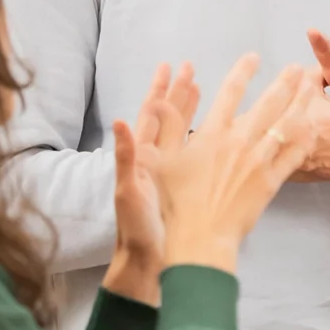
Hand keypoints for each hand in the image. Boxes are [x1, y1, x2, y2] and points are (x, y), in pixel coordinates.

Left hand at [104, 62, 198, 303]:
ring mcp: (168, 172)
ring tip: (200, 89)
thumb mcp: (128, 192)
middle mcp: (154, 160)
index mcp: (142, 157)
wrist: (146, 262)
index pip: (151, 114)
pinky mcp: (181, 187)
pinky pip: (192, 154)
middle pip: (167, 117)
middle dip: (178, 93)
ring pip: (180, 133)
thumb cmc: (136, 229)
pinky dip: (201, 136)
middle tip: (191, 69)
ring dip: (188, 110)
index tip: (170, 67)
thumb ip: (126, 156)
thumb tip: (118, 120)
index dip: (160, 91)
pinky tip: (210, 131)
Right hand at [148, 55, 317, 273]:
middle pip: (268, 103)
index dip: (243, 71)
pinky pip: (294, 155)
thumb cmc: (176, 202)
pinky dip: (305, 139)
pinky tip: (314, 127)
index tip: (253, 58)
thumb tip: (158, 100)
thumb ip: (165, 127)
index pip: (231, 92)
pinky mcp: (272, 181)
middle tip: (298, 68)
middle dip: (285, 82)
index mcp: (212, 133)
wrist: (200, 237)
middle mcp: (239, 141)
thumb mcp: (162, 160)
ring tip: (311, 89)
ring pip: (287, 124)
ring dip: (301, 103)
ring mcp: (258, 160)